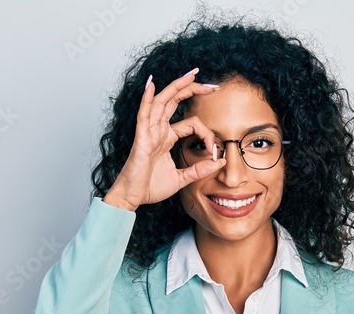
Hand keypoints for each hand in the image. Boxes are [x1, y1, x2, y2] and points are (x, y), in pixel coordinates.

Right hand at [104, 68, 223, 210]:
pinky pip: (143, 115)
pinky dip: (146, 99)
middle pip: (175, 101)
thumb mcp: (182, 178)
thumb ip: (200, 170)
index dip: (207, 134)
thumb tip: (220, 162)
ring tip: (191, 75)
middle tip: (212, 85)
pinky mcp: (141, 139)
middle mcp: (158, 131)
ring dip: (176, 87)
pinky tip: (151, 85)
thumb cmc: (151, 187)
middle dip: (193, 89)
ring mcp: (149, 132)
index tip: (215, 150)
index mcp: (167, 138)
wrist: (133, 197)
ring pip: (162, 102)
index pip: (192, 124)